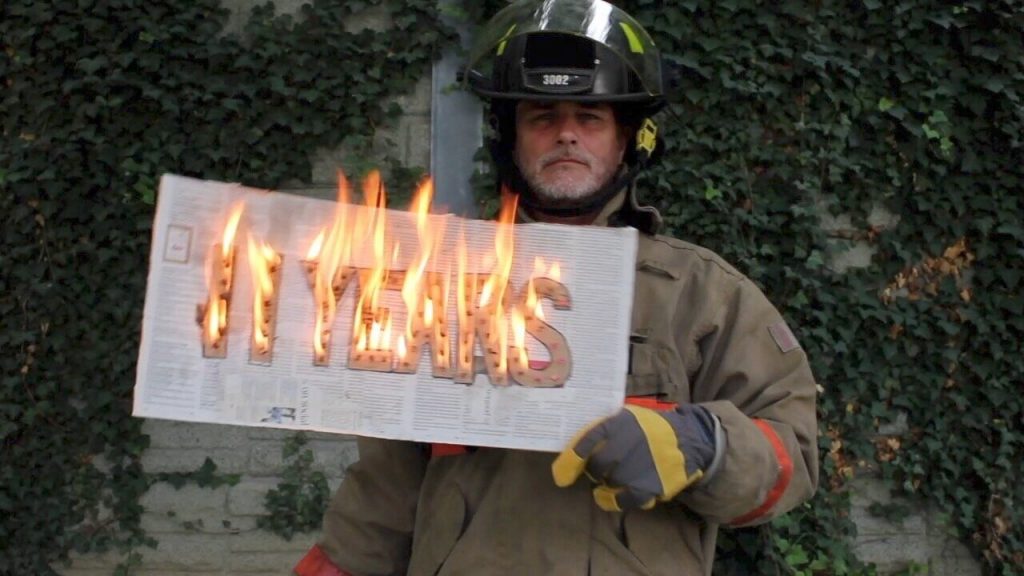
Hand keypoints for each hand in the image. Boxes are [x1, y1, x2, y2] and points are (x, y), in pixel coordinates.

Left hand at [551, 404, 716, 510]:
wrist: (690, 438)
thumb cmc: (650, 429)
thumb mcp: (627, 418)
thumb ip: (603, 429)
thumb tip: (571, 452)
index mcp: (620, 422)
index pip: (587, 441)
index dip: (570, 460)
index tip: (560, 476)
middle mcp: (630, 442)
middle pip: (597, 466)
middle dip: (594, 471)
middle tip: (600, 470)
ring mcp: (642, 464)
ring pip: (610, 482)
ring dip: (607, 483)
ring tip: (614, 477)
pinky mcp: (653, 484)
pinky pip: (625, 500)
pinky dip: (613, 501)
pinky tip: (608, 498)